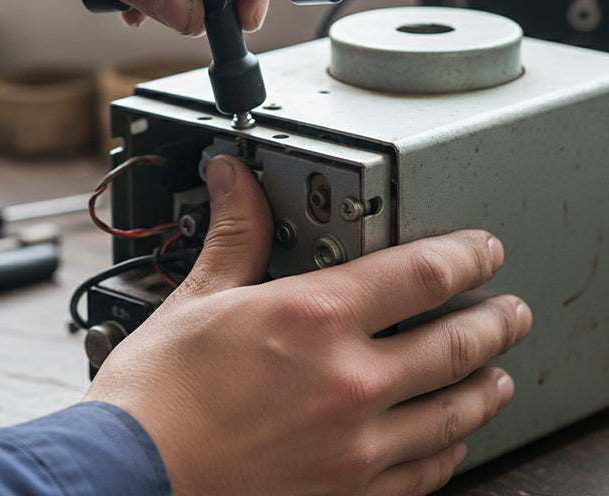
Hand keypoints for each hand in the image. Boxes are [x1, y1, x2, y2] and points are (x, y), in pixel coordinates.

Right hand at [84, 155, 532, 495]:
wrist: (132, 477)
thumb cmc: (159, 392)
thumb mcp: (199, 297)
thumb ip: (236, 234)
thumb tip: (234, 179)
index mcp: (312, 318)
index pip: (419, 273)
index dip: (465, 255)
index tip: (483, 250)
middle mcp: (346, 381)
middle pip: (453, 344)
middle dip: (494, 322)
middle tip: (511, 312)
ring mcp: (354, 444)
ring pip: (452, 412)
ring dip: (483, 387)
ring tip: (497, 375)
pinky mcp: (347, 494)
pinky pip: (423, 471)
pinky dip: (447, 449)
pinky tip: (450, 440)